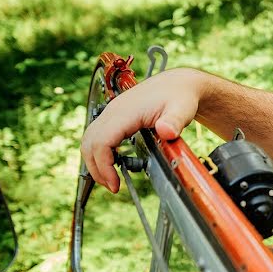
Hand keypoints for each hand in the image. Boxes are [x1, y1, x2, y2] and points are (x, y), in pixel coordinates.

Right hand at [80, 68, 202, 192]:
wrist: (177, 84)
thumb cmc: (180, 96)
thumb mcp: (183, 109)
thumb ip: (175, 121)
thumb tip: (166, 132)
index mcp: (125, 112)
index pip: (101, 141)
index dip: (104, 166)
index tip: (115, 185)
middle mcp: (113, 112)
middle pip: (90, 142)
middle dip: (96, 168)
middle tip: (113, 187)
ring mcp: (112, 113)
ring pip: (90, 139)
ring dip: (95, 161)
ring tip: (111, 180)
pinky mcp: (114, 117)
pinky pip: (98, 136)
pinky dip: (99, 152)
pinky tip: (113, 165)